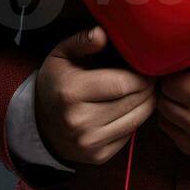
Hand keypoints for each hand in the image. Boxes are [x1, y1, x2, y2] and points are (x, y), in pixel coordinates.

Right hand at [35, 25, 156, 165]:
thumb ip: (83, 41)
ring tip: (144, 89)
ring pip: (137, 120)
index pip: (124, 83)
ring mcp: (89, 143)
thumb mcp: (62, 54)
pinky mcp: (98, 157)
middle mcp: (79, 121)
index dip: (142, 74)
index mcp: (71, 92)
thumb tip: (102, 32)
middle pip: (134, 102)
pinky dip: (135, 120)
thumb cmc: (57, 82)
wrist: (39, 124)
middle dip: (148, 87)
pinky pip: (130, 135)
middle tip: (150, 76)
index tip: (146, 65)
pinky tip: (131, 107)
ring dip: (147, 103)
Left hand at [156, 44, 189, 168]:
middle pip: (163, 101)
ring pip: (165, 122)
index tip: (183, 66)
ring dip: (172, 108)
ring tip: (187, 96)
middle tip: (184, 78)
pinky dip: (179, 125)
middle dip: (171, 88)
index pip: (168, 81)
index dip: (174, 70)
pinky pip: (176, 138)